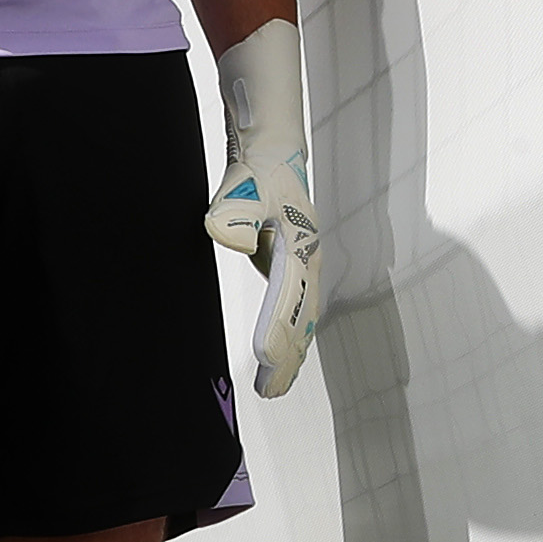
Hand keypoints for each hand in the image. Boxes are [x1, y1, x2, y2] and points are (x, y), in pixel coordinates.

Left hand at [203, 18, 323, 397]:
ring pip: (301, 317)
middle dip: (287, 358)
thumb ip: (234, 214)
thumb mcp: (242, 184)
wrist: (272, 149)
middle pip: (301, 319)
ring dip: (290, 351)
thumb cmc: (257, 168)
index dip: (275, 338)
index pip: (287, 304)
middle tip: (270, 392)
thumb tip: (233, 243)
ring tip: (276, 384)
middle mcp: (308, 262)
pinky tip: (277, 352)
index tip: (264, 367)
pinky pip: (293, 308)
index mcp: (301, 249)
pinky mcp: (292, 264)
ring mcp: (304, 264)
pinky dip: (288, 335)